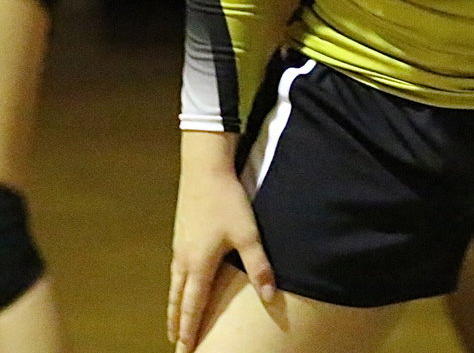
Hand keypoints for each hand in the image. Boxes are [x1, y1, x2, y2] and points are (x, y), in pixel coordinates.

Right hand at [169, 137, 275, 351]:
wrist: (205, 168)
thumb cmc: (227, 201)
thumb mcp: (248, 234)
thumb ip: (259, 267)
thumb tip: (270, 297)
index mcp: (199, 264)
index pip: (192, 307)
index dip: (188, 331)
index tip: (184, 351)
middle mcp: (184, 259)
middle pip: (177, 300)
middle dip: (176, 325)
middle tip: (175, 345)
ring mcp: (179, 245)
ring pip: (174, 284)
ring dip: (173, 306)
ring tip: (173, 322)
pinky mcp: (180, 232)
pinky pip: (174, 268)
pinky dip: (175, 285)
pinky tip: (180, 282)